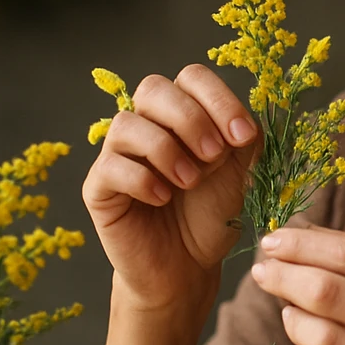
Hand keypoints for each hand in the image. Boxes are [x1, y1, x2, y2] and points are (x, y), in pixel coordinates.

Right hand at [82, 64, 260, 321]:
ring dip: (167, 150)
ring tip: (190, 182)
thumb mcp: (241, 173)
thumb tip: (245, 120)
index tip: (244, 136)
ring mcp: (117, 154)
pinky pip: (111, 166)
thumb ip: (246, 140)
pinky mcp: (99, 187)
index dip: (219, 99)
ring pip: (128, 123)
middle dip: (190, 118)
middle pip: (153, 88)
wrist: (187, 267)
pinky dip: (143, 180)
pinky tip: (162, 199)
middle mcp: (146, 125)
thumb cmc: (211, 215)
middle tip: (215, 156)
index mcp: (181, 114)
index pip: (192, 77)